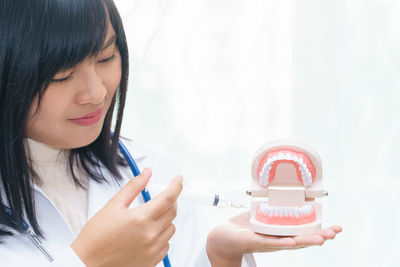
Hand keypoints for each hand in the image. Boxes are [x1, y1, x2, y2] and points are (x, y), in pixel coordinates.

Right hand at [71, 168, 182, 266]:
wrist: (87, 263)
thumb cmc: (96, 238)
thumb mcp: (113, 205)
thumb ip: (133, 187)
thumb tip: (146, 174)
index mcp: (140, 218)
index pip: (169, 197)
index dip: (176, 185)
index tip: (178, 180)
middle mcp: (150, 235)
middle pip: (173, 211)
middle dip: (170, 200)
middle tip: (161, 197)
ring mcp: (152, 250)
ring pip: (171, 228)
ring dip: (165, 219)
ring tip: (148, 219)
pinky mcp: (152, 261)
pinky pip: (166, 244)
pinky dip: (161, 236)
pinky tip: (147, 233)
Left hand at [206, 211, 341, 266]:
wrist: (224, 238)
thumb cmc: (244, 227)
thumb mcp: (262, 214)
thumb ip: (273, 206)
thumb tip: (283, 189)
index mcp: (282, 233)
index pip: (305, 232)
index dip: (320, 230)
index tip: (336, 228)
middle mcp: (278, 240)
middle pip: (303, 239)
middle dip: (320, 236)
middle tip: (335, 232)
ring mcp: (268, 243)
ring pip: (290, 242)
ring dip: (306, 241)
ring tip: (322, 238)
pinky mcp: (255, 241)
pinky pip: (270, 242)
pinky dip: (282, 242)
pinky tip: (293, 241)